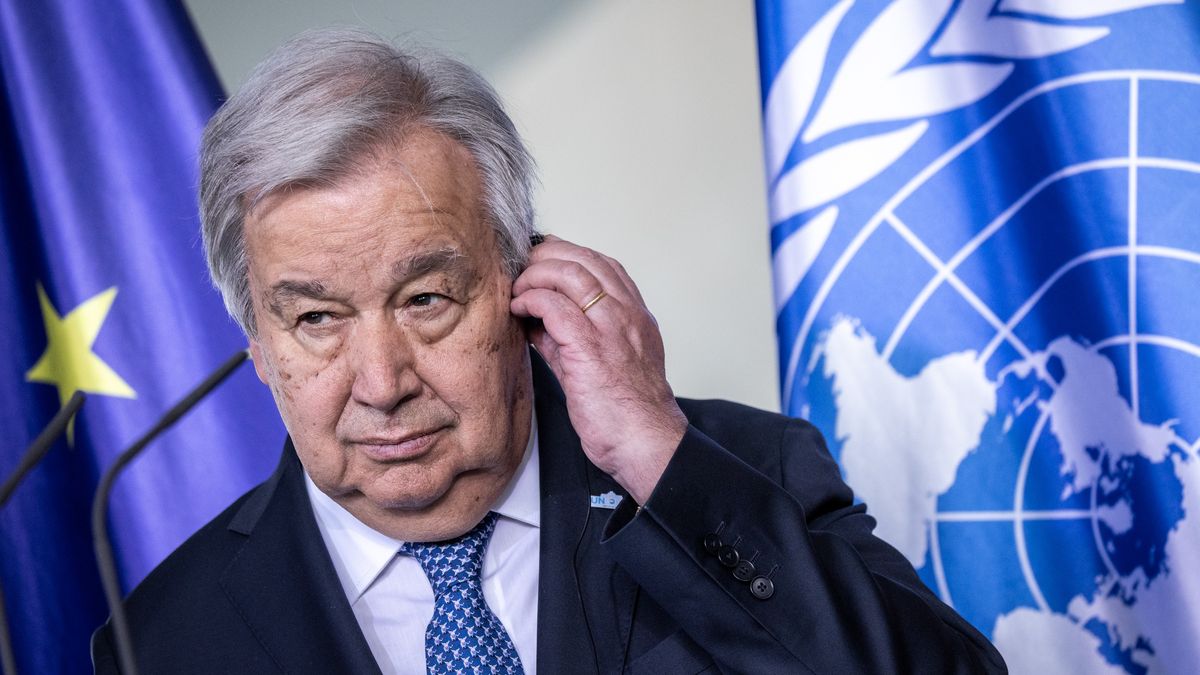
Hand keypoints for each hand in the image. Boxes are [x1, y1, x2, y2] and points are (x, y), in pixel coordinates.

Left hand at [510, 236, 687, 503]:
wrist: (645, 443)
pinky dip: (532, 300)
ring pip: (571, 274)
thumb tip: (538, 323)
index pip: (603, 264)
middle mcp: (628, 314)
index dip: (568, 254)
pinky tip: (519, 308)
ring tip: (517, 289)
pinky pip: (555, 306)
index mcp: (636, 316)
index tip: (542, 261)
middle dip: (546, 256)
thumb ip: (571, 339)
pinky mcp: (590, 347)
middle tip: (522, 269)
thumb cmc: (627, 414)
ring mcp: (612, 328)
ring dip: (536, 275)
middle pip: (585, 259)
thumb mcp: (601, 365)